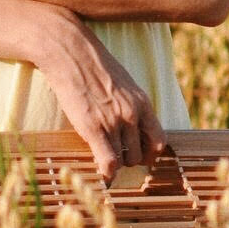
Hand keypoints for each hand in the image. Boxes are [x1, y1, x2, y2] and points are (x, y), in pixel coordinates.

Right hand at [35, 16, 168, 185]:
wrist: (70, 53)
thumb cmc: (93, 67)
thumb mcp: (123, 85)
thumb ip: (131, 107)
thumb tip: (132, 128)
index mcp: (143, 104)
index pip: (159, 142)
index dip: (150, 154)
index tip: (138, 155)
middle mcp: (132, 114)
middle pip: (140, 155)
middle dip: (128, 159)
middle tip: (115, 154)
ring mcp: (114, 122)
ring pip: (124, 161)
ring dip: (114, 163)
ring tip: (102, 154)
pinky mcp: (94, 128)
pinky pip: (108, 162)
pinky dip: (106, 173)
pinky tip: (101, 174)